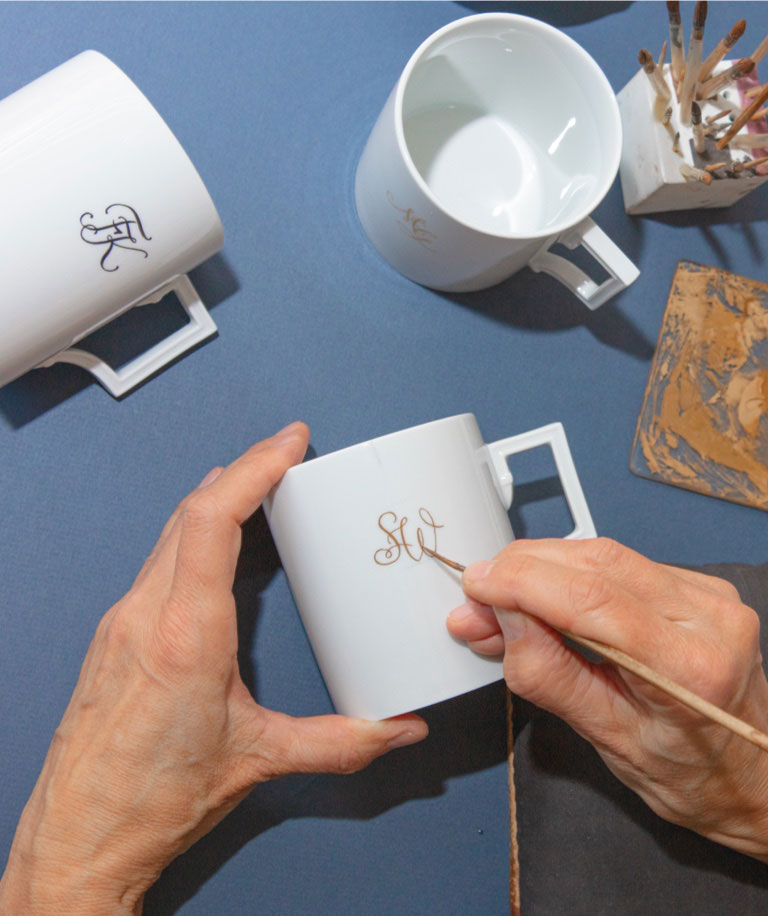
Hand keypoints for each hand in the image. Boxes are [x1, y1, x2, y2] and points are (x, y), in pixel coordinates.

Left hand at [0, 423, 426, 914]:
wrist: (76, 837)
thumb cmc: (151, 801)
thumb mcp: (258, 761)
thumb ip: (340, 743)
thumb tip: (397, 730)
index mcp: (187, 634)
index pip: (215, 520)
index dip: (254, 469)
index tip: (288, 442)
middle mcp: (147, 615)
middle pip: (192, 512)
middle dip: (243, 469)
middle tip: (285, 450)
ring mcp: (122, 621)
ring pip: (169, 533)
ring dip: (214, 498)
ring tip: (255, 482)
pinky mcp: (114, 635)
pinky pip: (156, 560)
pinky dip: (191, 532)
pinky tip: (210, 539)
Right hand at [447, 537, 767, 860]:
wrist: (753, 774)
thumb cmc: (691, 775)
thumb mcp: (609, 741)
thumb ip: (551, 675)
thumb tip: (503, 618)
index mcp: (692, 666)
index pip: (590, 600)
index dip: (521, 583)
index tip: (476, 587)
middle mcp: (708, 615)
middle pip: (594, 563)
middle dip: (521, 572)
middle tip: (476, 601)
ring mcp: (707, 594)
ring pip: (602, 555)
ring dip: (539, 571)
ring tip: (498, 605)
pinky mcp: (695, 585)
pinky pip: (617, 563)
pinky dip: (567, 576)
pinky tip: (540, 598)